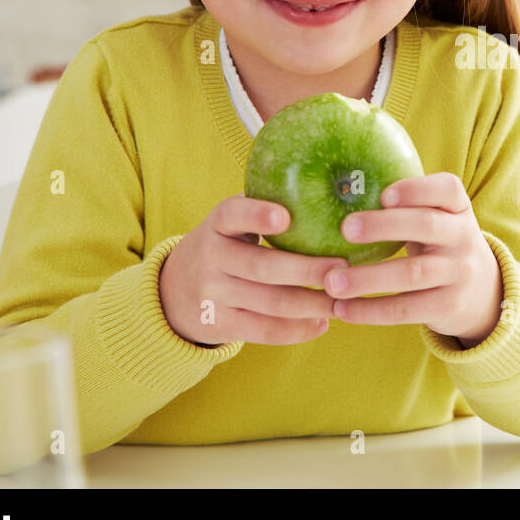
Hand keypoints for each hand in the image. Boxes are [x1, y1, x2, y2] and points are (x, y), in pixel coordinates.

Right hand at [159, 195, 346, 345]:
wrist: (175, 291)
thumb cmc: (227, 246)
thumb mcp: (233, 223)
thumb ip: (264, 206)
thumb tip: (331, 189)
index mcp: (218, 224)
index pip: (232, 214)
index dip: (257, 215)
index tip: (285, 217)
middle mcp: (211, 257)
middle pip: (264, 267)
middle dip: (309, 269)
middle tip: (345, 268)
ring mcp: (213, 294)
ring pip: (271, 303)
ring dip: (313, 303)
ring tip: (344, 299)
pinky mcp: (219, 325)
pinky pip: (264, 331)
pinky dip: (297, 330)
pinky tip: (322, 323)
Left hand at [325, 172, 503, 347]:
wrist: (481, 292)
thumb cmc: (439, 244)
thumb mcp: (437, 219)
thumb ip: (406, 206)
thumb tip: (340, 192)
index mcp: (458, 208)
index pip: (447, 189)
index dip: (416, 189)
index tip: (383, 194)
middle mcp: (464, 237)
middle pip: (427, 226)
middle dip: (384, 226)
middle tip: (345, 228)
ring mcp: (460, 273)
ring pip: (413, 273)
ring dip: (368, 278)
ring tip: (331, 281)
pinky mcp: (450, 306)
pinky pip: (407, 309)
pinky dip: (371, 310)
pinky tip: (343, 309)